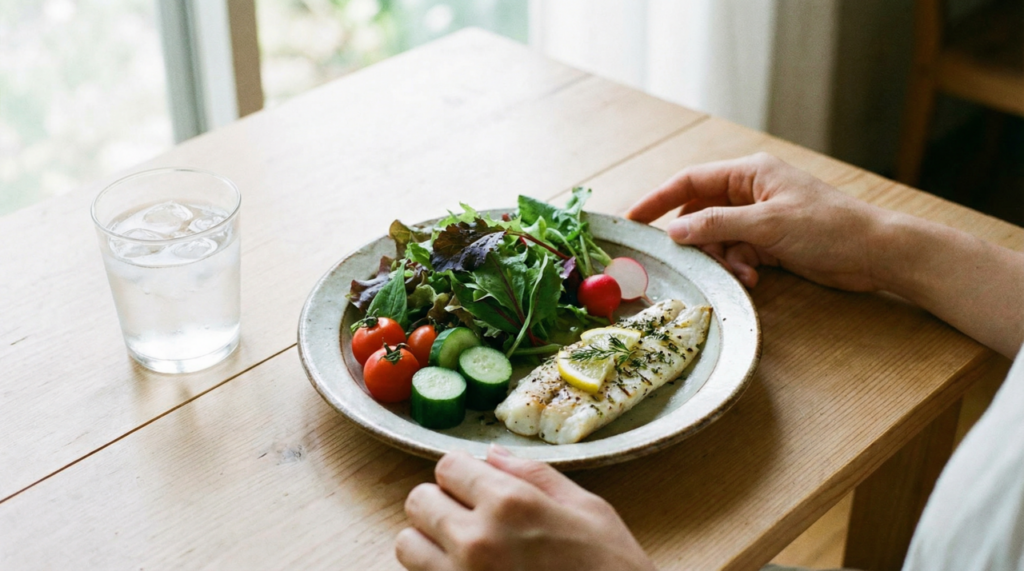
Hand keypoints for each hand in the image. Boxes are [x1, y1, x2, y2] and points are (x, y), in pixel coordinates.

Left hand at [396, 445, 656, 570]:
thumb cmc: (611, 568)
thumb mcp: (587, 508)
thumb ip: (533, 474)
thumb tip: (490, 455)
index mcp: (510, 503)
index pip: (446, 466)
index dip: (462, 474)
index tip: (475, 487)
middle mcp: (477, 540)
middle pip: (418, 501)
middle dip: (441, 504)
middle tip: (469, 519)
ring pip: (408, 544)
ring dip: (430, 543)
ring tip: (463, 551)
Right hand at [626, 153, 888, 290]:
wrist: (875, 252)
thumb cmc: (828, 228)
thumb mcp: (767, 225)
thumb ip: (716, 225)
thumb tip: (674, 231)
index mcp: (749, 173)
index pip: (690, 181)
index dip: (658, 199)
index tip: (631, 219)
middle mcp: (751, 192)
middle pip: (701, 213)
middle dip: (696, 240)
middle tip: (684, 262)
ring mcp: (760, 218)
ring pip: (717, 238)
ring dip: (722, 258)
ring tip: (741, 273)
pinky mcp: (770, 242)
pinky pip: (737, 253)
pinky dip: (739, 266)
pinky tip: (753, 278)